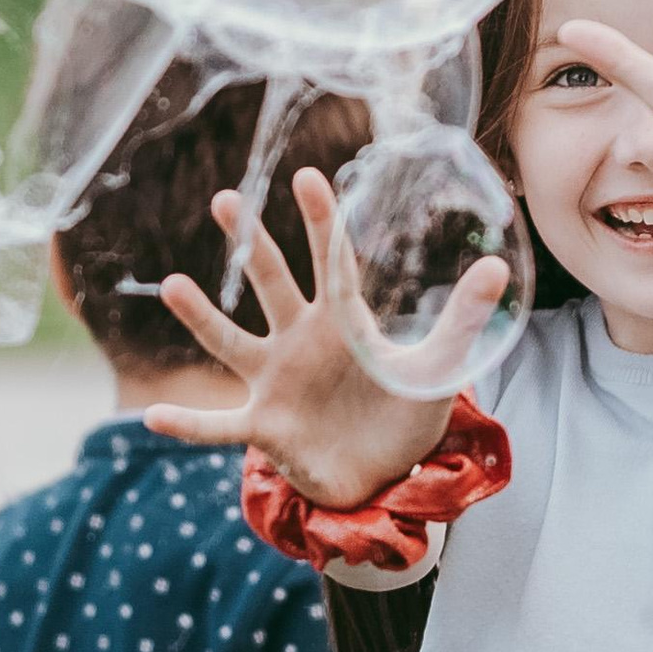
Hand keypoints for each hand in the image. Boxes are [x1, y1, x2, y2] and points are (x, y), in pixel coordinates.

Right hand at [144, 170, 492, 504]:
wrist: (384, 475)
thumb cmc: (406, 413)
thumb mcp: (439, 367)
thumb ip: (464, 319)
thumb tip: (499, 266)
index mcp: (344, 323)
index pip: (332, 263)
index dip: (321, 222)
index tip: (307, 175)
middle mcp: (301, 343)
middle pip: (272, 285)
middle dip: (250, 244)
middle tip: (224, 198)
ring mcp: (276, 383)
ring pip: (231, 343)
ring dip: (202, 317)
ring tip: (175, 283)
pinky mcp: (263, 428)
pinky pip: (217, 425)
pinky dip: (188, 423)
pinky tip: (153, 415)